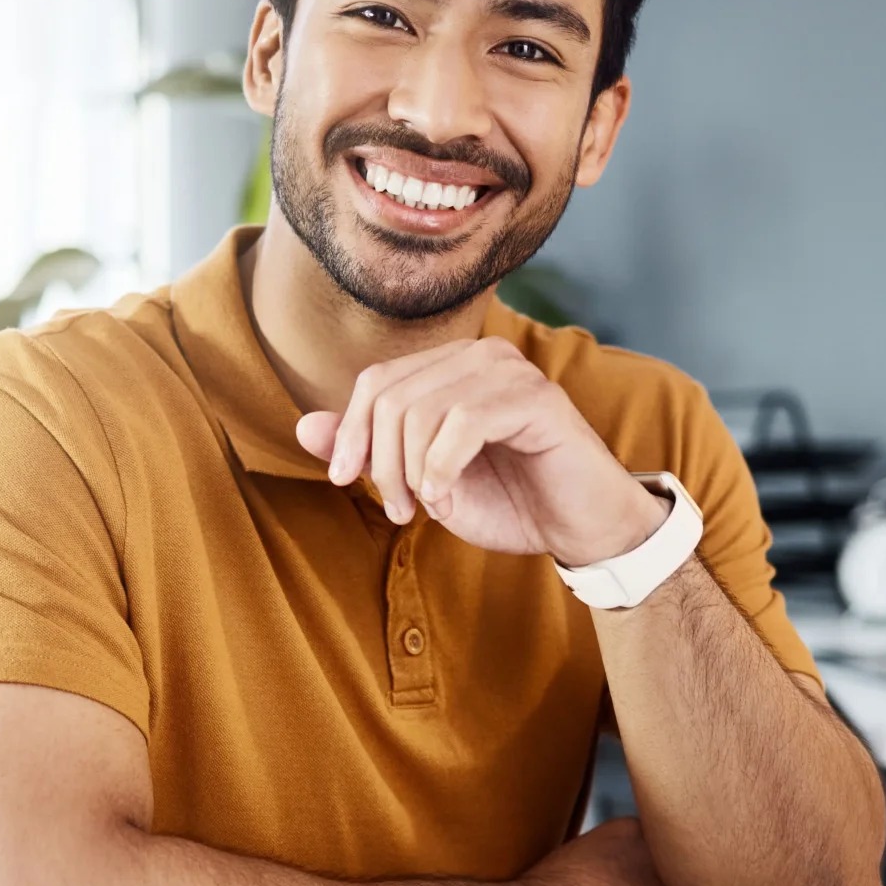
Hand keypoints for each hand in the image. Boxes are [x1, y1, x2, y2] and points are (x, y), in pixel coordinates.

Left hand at [294, 338, 668, 565]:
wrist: (581, 529)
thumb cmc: (510, 502)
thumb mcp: (423, 482)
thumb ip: (368, 451)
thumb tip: (304, 426)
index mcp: (454, 367)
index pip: (377, 380)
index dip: (351, 431)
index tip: (345, 481)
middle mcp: (482, 356)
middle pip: (392, 396)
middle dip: (380, 462)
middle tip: (398, 510)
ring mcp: (511, 372)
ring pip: (422, 409)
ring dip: (412, 471)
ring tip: (430, 508)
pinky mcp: (537, 399)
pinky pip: (462, 422)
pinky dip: (442, 468)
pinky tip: (449, 497)